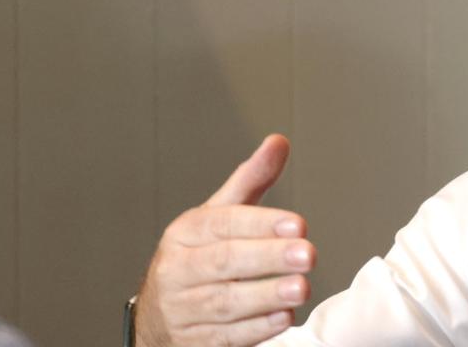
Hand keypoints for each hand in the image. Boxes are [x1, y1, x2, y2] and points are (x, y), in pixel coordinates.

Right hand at [136, 134, 315, 346]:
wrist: (159, 317)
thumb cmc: (198, 257)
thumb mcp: (218, 216)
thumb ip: (251, 181)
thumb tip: (279, 142)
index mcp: (185, 233)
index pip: (223, 224)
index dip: (261, 224)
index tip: (298, 224)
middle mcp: (178, 270)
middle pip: (224, 262)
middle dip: (269, 258)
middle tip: (308, 255)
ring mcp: (182, 309)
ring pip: (224, 302)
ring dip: (266, 296)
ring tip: (301, 288)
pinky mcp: (193, 342)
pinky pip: (224, 337)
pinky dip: (255, 329)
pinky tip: (282, 318)